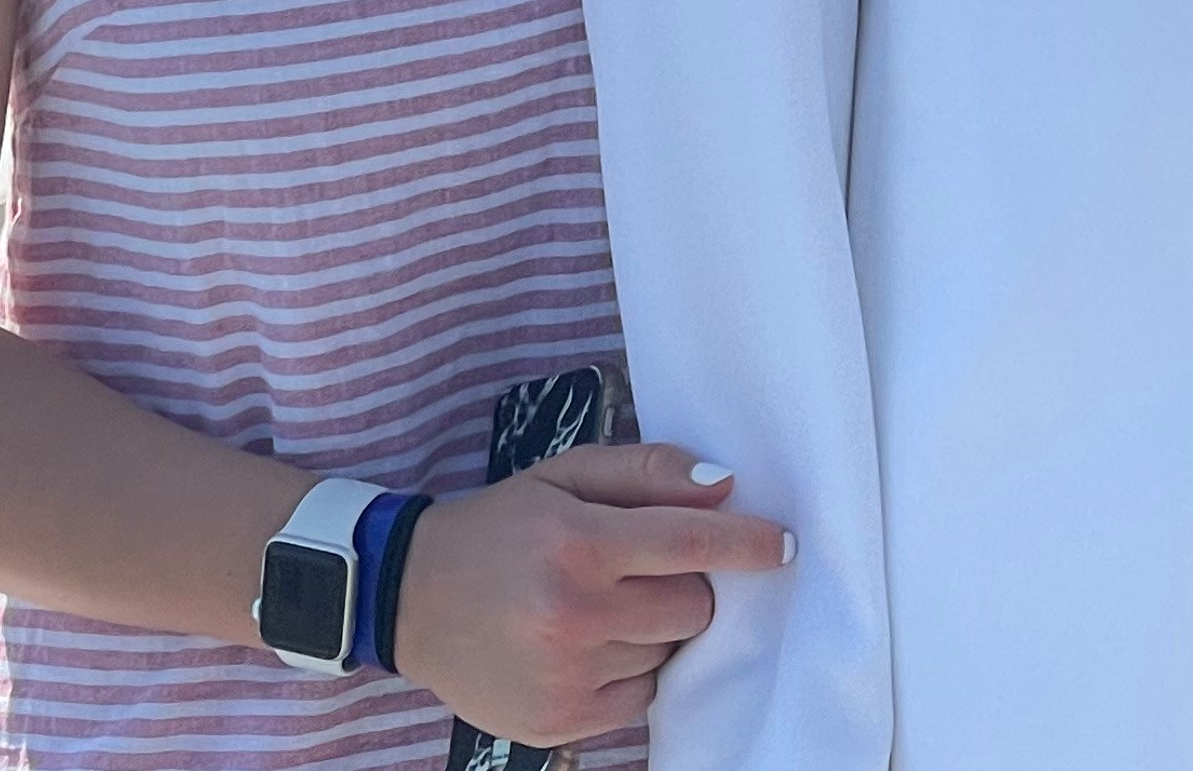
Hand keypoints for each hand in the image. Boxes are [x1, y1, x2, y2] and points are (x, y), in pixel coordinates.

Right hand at [391, 442, 787, 747]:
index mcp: (578, 545)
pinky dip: (631, 669)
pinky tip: (590, 644)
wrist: (409, 598)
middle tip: (640, 569)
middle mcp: (573, 615)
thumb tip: (726, 486)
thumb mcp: (564, 476)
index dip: (745, 543)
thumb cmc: (500, 527)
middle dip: (685, 584)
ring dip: (656, 628)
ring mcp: (566, 677)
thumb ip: (647, 471)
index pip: (690, 542)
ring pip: (669, 653)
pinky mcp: (558, 721)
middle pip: (693, 606)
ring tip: (603, 605)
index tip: (782, 545)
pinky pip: (640, 696)